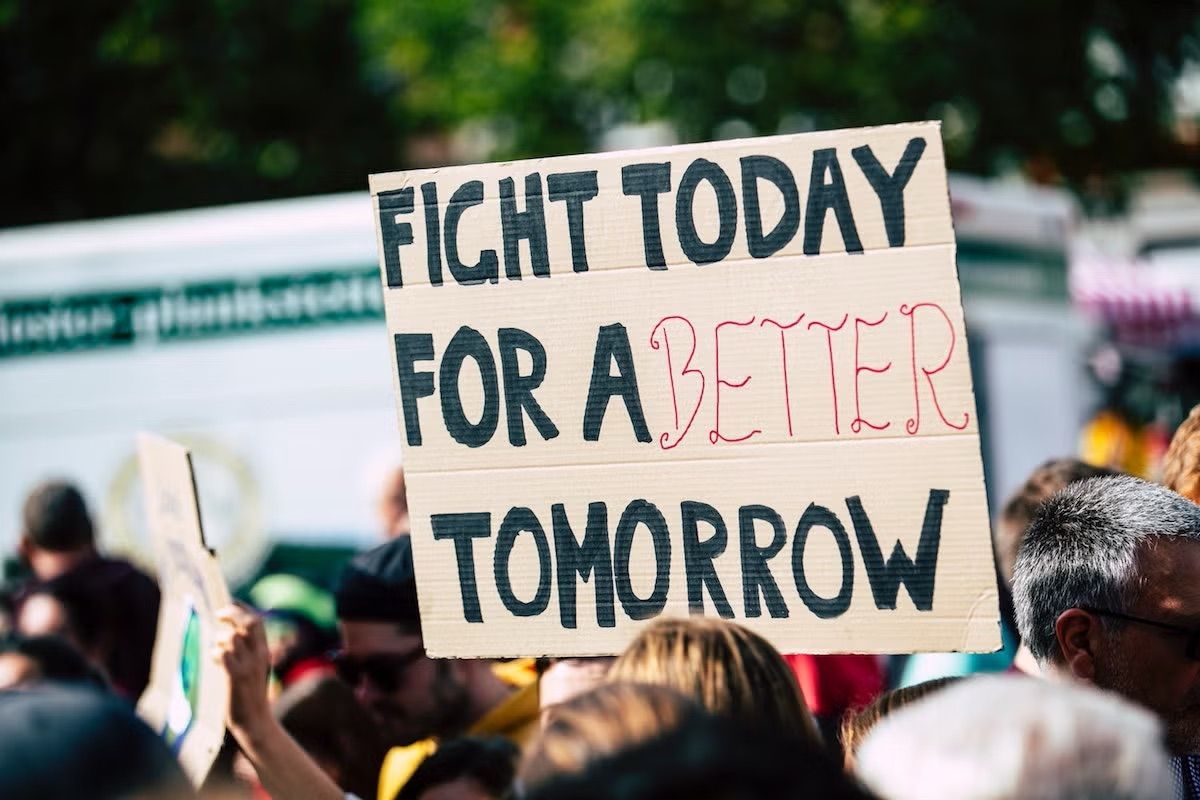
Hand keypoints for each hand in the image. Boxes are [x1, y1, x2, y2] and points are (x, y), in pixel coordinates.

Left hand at [214, 605, 272, 737]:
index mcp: (264, 651)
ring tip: (216, 650)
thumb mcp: (255, 669)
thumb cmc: (250, 695)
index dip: (243, 608)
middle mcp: (259, 655)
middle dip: (232, 613)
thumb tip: (229, 635)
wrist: (255, 722)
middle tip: (219, 614)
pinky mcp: (236, 677)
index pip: (257, 620)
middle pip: (248, 622)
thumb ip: (247, 652)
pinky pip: (223, 655)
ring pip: (232, 637)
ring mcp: (248, 666)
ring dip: (219, 639)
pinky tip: (215, 661)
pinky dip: (215, 654)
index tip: (231, 603)